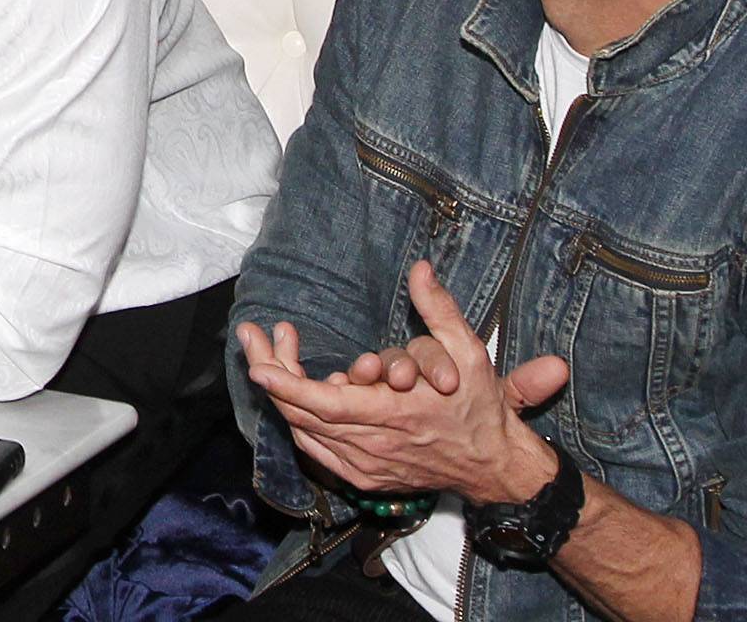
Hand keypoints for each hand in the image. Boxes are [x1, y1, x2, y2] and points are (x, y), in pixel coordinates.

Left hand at [237, 263, 570, 504]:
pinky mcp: (366, 477)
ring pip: (306, 431)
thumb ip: (440, 310)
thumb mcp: (469, 352)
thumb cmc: (481, 408)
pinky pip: (319, 452)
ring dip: (283, 396)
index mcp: (394, 413)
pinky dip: (301, 425)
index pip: (325, 404)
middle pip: (303, 413)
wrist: (495, 466)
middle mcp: (374, 443)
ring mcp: (367, 465)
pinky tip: (293, 397)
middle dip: (272, 375)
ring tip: (269, 357)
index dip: (288, 385)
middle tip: (251, 339)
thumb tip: (421, 269)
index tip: (257, 365)